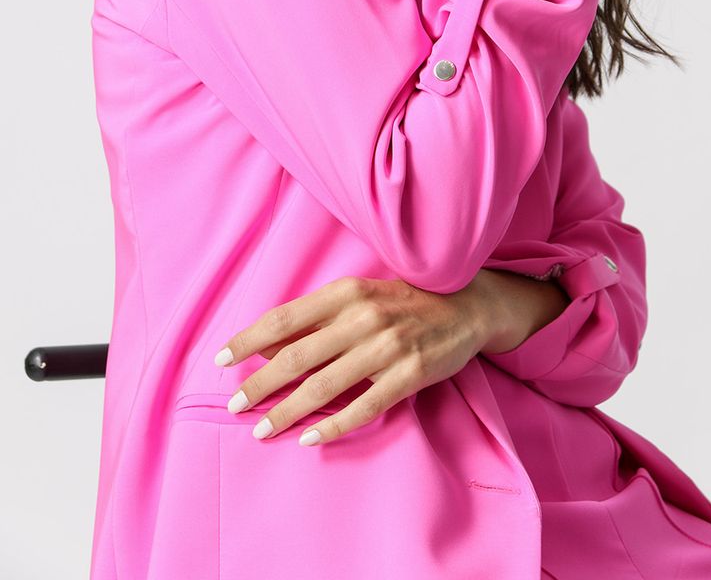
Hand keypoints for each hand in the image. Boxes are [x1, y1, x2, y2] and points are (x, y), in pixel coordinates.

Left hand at [213, 274, 487, 446]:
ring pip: (324, 386)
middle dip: (260, 384)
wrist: (468, 305)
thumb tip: (265, 344)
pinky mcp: (409, 375)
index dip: (249, 339)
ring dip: (287, 411)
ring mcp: (387, 347)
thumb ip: (317, 318)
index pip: (285, 317)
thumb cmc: (403, 302)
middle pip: (298, 356)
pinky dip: (333, 425)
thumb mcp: (359, 297)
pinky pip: (363, 407)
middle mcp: (363, 317)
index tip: (220, 359)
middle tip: (234, 405)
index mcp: (346, 292)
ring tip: (262, 429)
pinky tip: (310, 439)